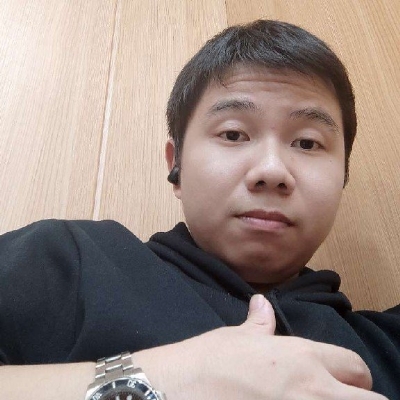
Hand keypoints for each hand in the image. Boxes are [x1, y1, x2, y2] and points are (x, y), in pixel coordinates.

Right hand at [135, 295, 387, 399]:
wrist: (186, 389)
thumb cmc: (212, 360)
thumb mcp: (238, 337)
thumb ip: (260, 322)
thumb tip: (261, 304)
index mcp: (302, 357)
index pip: (353, 366)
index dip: (353, 375)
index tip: (344, 381)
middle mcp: (313, 388)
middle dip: (361, 397)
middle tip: (341, 397)